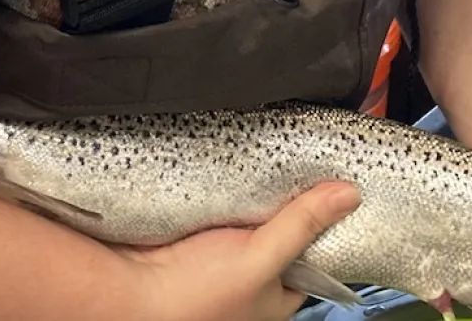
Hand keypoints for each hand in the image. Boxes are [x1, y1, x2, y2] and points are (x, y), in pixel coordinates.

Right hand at [118, 181, 360, 320]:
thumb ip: (301, 227)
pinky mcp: (189, 245)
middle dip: (280, 210)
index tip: (329, 193)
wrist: (125, 292)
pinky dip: (219, 199)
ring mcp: (215, 266)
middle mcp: (244, 289)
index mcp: (269, 303)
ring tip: (260, 169)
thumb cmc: (190, 298)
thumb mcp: (260, 260)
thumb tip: (347, 196)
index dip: (319, 230)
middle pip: (276, 240)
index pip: (309, 265)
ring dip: (247, 202)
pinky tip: (223, 180)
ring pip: (243, 227)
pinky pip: (213, 216)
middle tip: (292, 172)